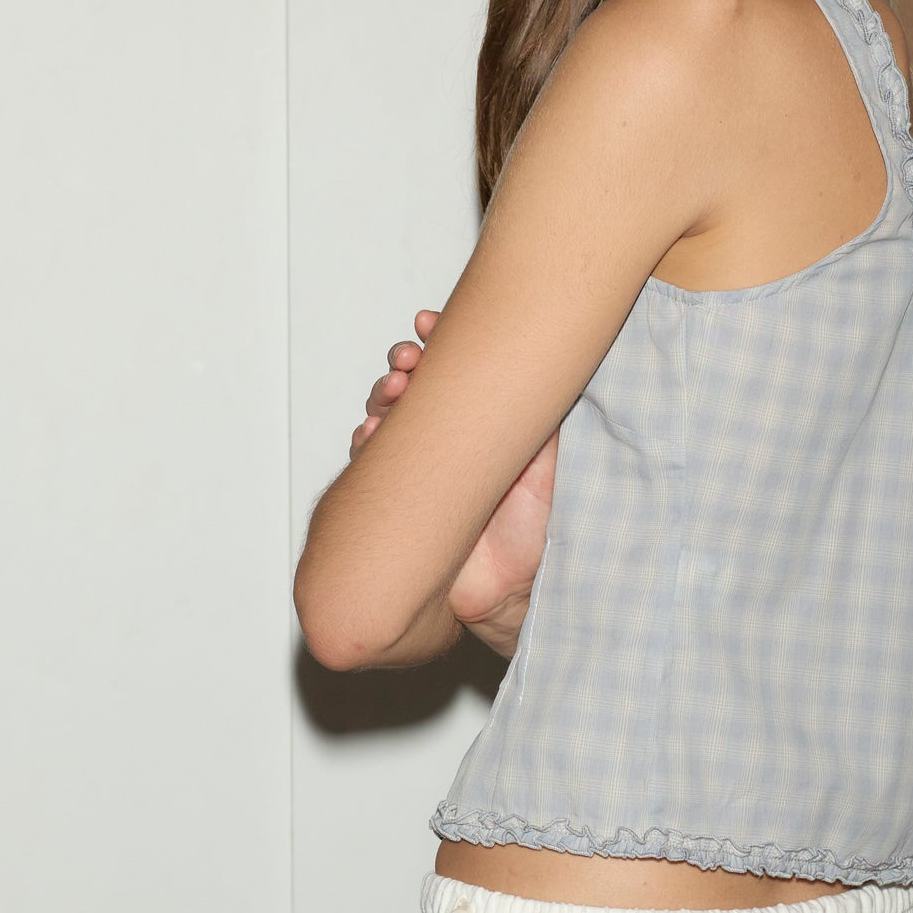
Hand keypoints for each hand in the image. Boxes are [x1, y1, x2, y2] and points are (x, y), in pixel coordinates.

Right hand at [352, 310, 556, 653]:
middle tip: (406, 360)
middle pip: (414, 386)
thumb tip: (546, 368)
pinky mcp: (398, 495)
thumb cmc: (532, 529)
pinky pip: (371, 460)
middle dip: (404, 364)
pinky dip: (366, 442)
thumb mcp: (545, 464)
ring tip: (393, 392)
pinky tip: (371, 434)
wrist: (511, 590)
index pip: (453, 370)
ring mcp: (419, 466)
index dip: (437, 342)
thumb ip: (543, 420)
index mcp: (481, 423)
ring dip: (383, 396)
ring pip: (389, 415)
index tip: (429, 323)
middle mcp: (447, 439)